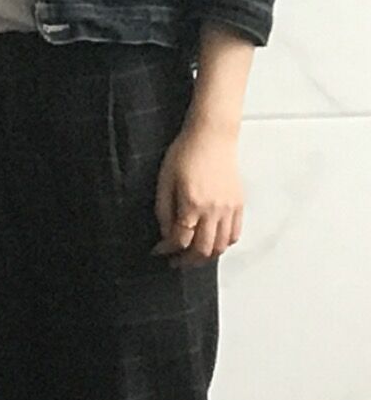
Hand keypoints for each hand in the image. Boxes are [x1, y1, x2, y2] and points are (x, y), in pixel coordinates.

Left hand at [156, 118, 245, 263]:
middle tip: (176, 262)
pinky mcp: (239, 205)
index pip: (181, 239)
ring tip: (193, 257)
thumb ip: (163, 210)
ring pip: (221, 246)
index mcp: (192, 204)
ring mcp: (229, 209)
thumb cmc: (185, 153)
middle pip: (204, 249)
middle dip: (187, 261)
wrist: (211, 137)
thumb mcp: (164, 179)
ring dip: (207, 257)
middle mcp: (214, 210)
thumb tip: (165, 233)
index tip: (159, 251)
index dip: (167, 249)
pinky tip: (212, 243)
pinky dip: (224, 245)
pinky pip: (235, 234)